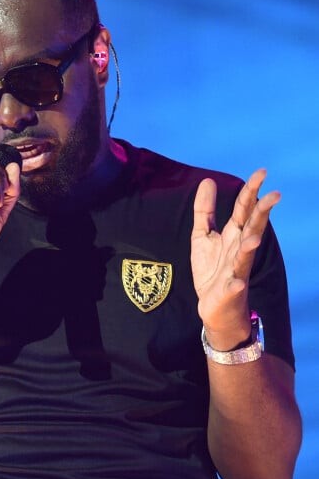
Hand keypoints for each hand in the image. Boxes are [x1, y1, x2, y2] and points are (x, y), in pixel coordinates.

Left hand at [191, 169, 279, 348]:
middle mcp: (239, 250)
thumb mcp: (202, 235)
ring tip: (254, 238)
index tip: (262, 172)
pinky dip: (235, 284)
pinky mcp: (228, 291)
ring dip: (250, 247)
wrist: (214, 306)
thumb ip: (205, 209)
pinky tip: (237, 283)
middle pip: (252, 229)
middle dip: (262, 213)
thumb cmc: (212, 269)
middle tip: (275, 195)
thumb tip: (208, 180)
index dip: (251, 191)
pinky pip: (233, 287)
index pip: (244, 210)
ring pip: (245, 257)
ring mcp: (236, 270)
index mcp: (233, 235)